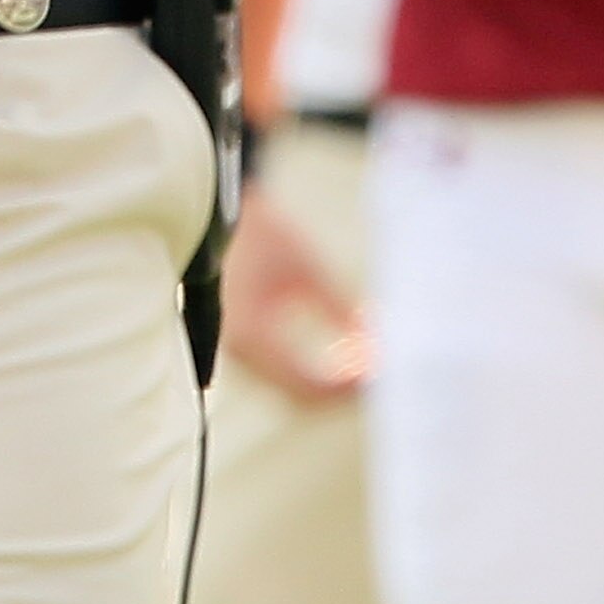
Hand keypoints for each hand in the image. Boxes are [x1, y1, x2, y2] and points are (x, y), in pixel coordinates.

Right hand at [218, 181, 370, 402]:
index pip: (307, 388)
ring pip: (292, 387)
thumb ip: (339, 311)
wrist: (221, 209)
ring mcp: (239, 349)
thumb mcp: (307, 269)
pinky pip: (283, 372)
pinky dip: (315, 369)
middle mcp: (239, 351)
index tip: (383, 372)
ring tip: (368, 358)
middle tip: (382, 370)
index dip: (348, 387)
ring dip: (332, 379)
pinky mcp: (244, 341)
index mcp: (250, 335)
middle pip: (301, 394)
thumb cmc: (261, 233)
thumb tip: (373, 344)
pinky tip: (344, 353)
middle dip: (344, 385)